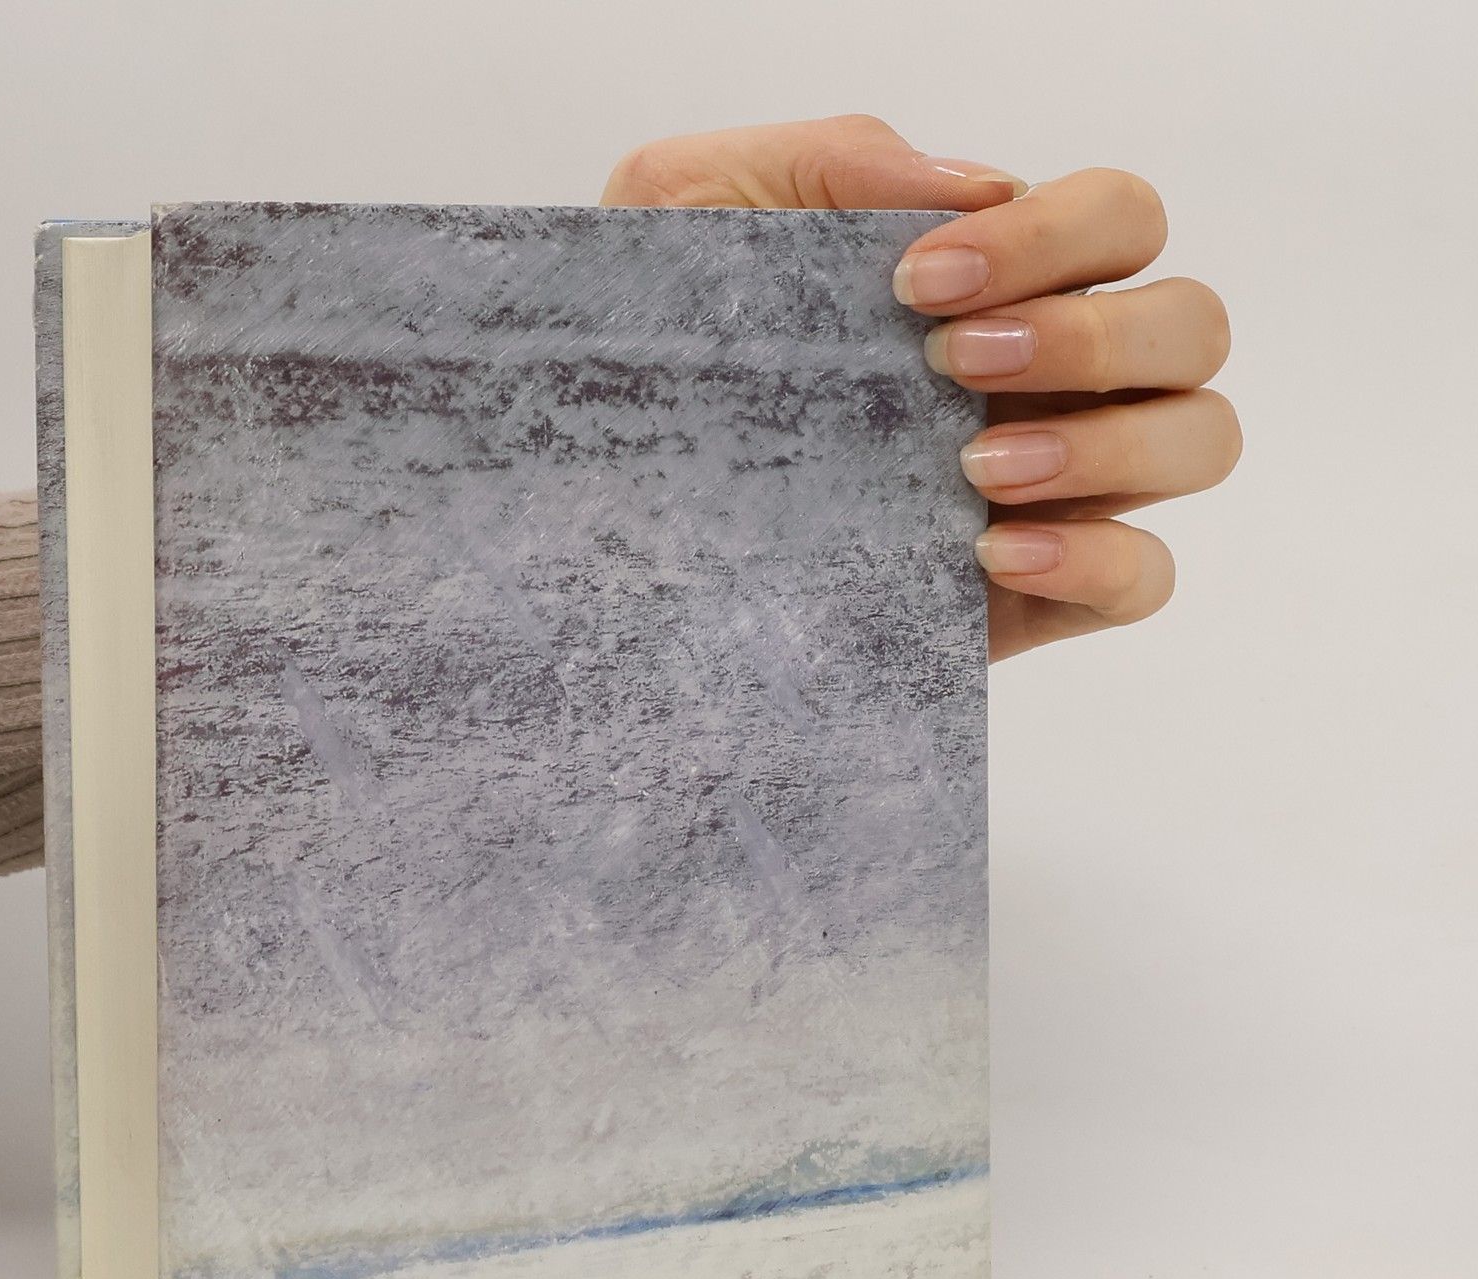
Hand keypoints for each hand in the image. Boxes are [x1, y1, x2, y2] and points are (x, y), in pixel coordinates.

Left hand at [602, 116, 1238, 659]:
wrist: (601, 509)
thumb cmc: (651, 351)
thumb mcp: (688, 212)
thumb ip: (821, 161)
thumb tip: (968, 185)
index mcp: (999, 282)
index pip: (1120, 220)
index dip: (1057, 234)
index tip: (917, 281)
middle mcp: (1049, 377)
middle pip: (1192, 323)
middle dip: (1094, 333)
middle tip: (950, 364)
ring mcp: (1053, 487)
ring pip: (1199, 438)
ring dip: (1111, 441)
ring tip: (973, 469)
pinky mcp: (1028, 596)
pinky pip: (1145, 576)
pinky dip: (1100, 558)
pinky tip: (992, 552)